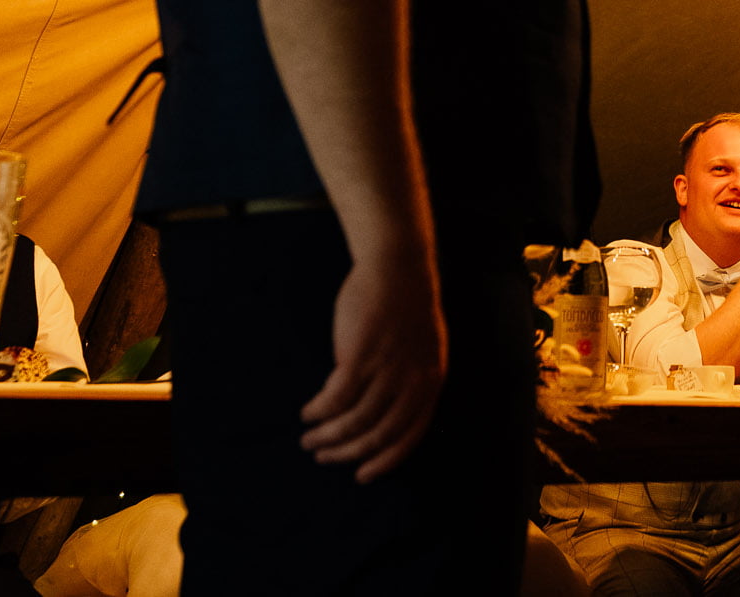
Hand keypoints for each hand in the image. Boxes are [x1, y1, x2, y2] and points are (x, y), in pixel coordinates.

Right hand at [299, 255, 448, 483]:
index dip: (385, 460)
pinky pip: (335, 398)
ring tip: (309, 439)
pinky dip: (319, 411)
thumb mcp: (421, 350)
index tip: (362, 474)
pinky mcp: (360, 356)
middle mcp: (412, 381)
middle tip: (324, 456)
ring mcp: (387, 369)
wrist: (397, 265)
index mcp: (431, 382)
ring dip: (328, 436)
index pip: (410, 436)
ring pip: (354, 421)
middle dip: (348, 453)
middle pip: (378, 435)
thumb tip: (374, 412)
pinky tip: (308, 413)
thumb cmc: (405, 306)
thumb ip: (406, 382)